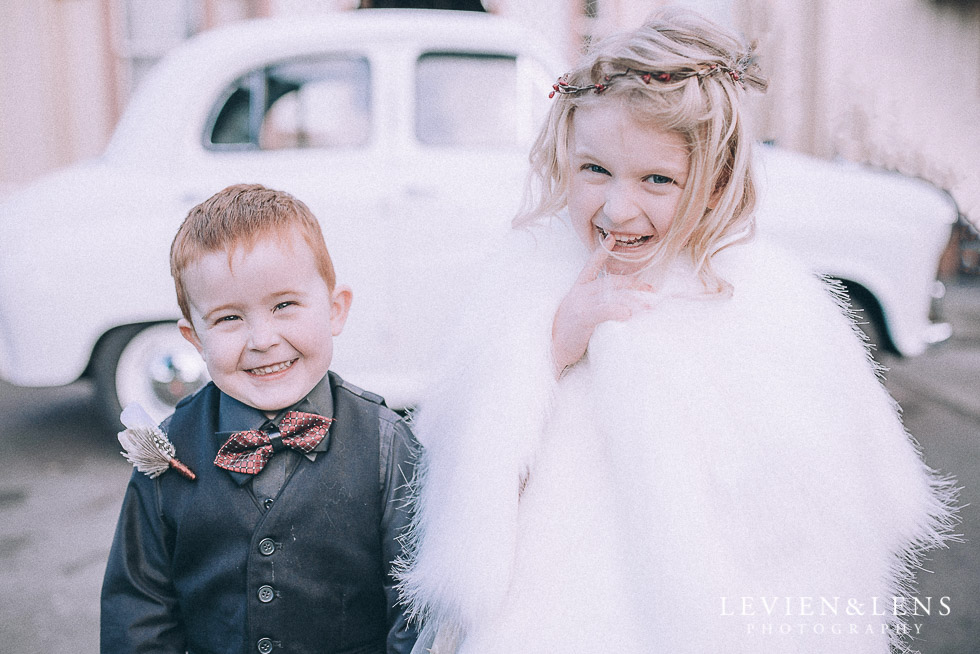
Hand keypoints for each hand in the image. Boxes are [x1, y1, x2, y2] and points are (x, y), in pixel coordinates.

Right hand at [551, 235, 652, 376]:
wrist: (550, 350)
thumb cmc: (567, 334)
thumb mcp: (577, 313)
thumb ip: (593, 304)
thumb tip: (617, 304)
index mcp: (577, 290)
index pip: (590, 266)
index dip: (601, 251)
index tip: (611, 238)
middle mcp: (579, 293)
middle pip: (610, 281)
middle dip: (633, 283)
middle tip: (650, 289)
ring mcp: (580, 304)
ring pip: (611, 294)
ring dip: (634, 299)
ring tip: (649, 305)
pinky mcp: (582, 318)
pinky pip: (604, 310)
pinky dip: (618, 310)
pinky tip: (628, 314)